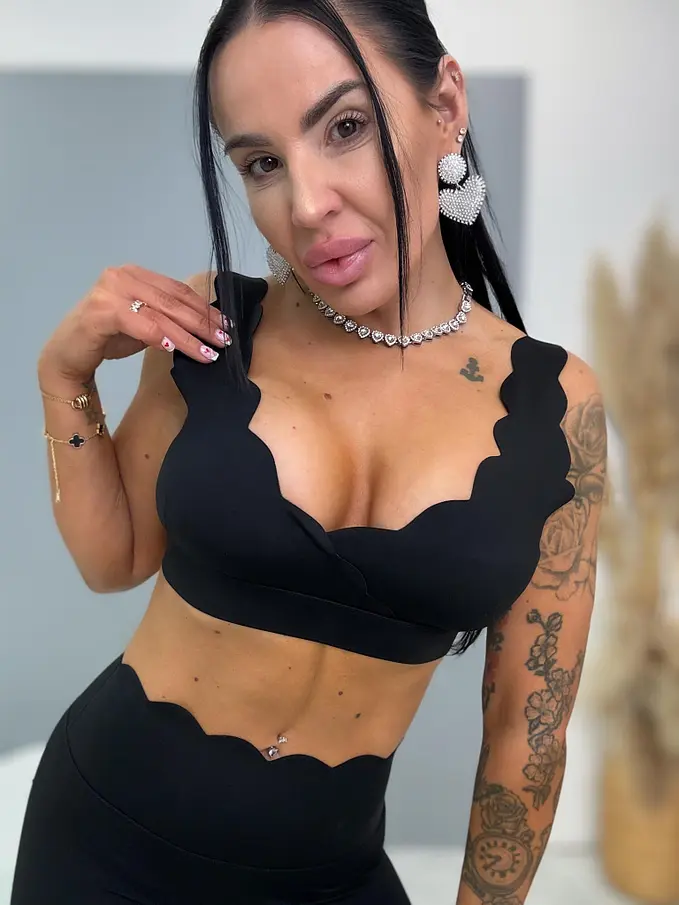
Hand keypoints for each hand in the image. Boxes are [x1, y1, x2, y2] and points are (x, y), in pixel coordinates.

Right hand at [38, 264, 229, 381]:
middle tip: (225, 340)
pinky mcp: (100, 311)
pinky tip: (173, 349)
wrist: (68, 354)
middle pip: (173, 301)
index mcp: (135, 274)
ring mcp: (109, 291)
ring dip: (188, 337)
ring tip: (208, 353)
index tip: (226, 325)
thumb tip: (205, 325)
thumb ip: (166, 318)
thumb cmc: (106, 339)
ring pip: (160, 314)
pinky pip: (138, 323)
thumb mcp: (144, 324)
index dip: (204, 309)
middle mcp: (122, 276)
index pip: (178, 290)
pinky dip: (158, 336)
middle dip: (202, 323)